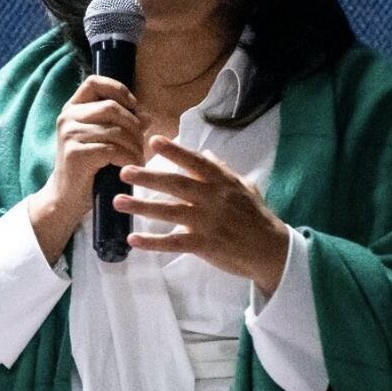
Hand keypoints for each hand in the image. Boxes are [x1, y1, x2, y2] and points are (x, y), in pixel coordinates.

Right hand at [29, 75, 146, 263]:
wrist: (66, 197)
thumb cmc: (88, 167)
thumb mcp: (104, 140)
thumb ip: (123, 125)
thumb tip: (147, 116)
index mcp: (72, 109)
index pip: (94, 82)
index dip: (118, 90)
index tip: (133, 107)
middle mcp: (67, 118)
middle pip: (112, 107)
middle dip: (134, 125)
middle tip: (140, 143)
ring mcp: (69, 135)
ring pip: (116, 130)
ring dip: (134, 146)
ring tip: (138, 158)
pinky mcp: (76, 154)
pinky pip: (113, 149)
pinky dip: (128, 158)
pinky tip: (130, 167)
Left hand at [114, 135, 288, 294]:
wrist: (273, 250)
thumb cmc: (256, 216)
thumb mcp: (244, 186)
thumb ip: (222, 169)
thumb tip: (204, 152)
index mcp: (221, 182)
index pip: (195, 162)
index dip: (175, 151)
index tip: (154, 139)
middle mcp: (212, 199)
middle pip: (177, 185)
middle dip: (149, 177)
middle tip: (124, 171)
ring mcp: (207, 222)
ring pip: (170, 212)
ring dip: (142, 207)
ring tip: (118, 202)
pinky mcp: (204, 245)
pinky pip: (174, 242)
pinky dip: (153, 242)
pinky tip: (133, 240)